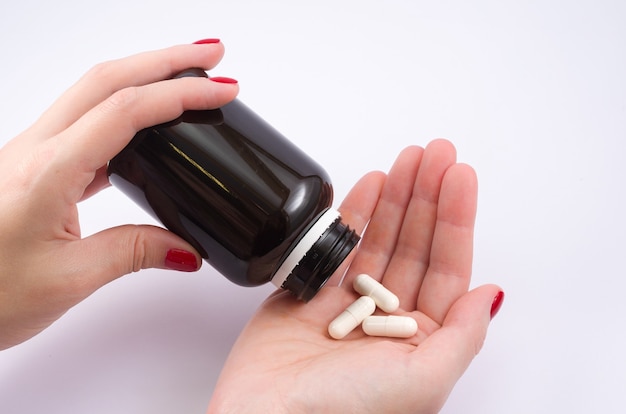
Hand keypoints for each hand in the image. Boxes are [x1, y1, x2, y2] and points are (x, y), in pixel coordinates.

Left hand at [0, 41, 238, 349]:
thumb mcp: (70, 279)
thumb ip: (134, 254)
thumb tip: (186, 247)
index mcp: (46, 172)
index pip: (125, 112)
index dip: (180, 93)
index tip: (221, 89)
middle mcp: (36, 149)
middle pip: (107, 78)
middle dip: (166, 60)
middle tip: (212, 56)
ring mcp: (34, 152)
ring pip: (95, 92)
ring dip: (145, 76)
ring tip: (188, 78)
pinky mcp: (37, 164)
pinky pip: (86, 120)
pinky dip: (126, 109)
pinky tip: (149, 125)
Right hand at [207, 140, 502, 413]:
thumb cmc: (345, 411)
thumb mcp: (422, 380)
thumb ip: (462, 335)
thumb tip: (491, 294)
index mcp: (420, 340)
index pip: (446, 268)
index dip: (455, 220)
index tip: (459, 177)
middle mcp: (387, 318)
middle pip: (415, 245)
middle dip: (427, 197)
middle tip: (436, 154)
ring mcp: (348, 303)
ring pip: (380, 238)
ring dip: (396, 197)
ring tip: (410, 159)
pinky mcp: (310, 293)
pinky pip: (337, 245)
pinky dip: (354, 213)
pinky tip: (373, 184)